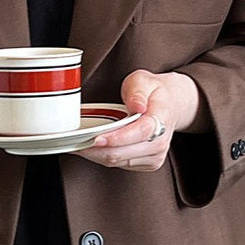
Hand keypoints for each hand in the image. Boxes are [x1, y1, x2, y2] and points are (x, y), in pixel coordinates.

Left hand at [78, 69, 205, 170]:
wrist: (170, 106)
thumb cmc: (152, 93)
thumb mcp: (143, 80)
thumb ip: (137, 91)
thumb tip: (136, 106)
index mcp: (161, 119)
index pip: (139, 133)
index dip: (115, 138)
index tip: (95, 139)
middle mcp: (160, 142)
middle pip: (123, 153)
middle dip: (96, 149)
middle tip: (75, 141)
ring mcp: (155, 156)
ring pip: (118, 162)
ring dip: (96, 154)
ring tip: (80, 143)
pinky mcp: (148, 164)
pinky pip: (120, 165)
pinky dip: (103, 157)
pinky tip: (93, 147)